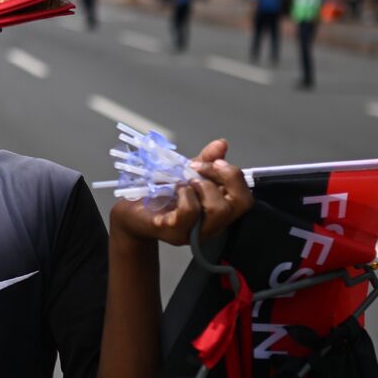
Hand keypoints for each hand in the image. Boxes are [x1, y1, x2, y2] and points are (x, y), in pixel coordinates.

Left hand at [108, 139, 251, 247]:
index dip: (233, 175)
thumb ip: (205, 161)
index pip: (245, 198)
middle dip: (222, 177)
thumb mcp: (185, 174)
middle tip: (198, 169)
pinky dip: (184, 194)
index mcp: (219, 212)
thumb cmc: (161, 194)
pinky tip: (175, 190)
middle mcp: (212, 226)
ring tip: (184, 182)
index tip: (213, 162)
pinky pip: (189, 211)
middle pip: (240, 204)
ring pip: (218, 210)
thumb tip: (221, 144)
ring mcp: (195, 232)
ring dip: (202, 186)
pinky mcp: (173, 231)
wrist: (131, 211)